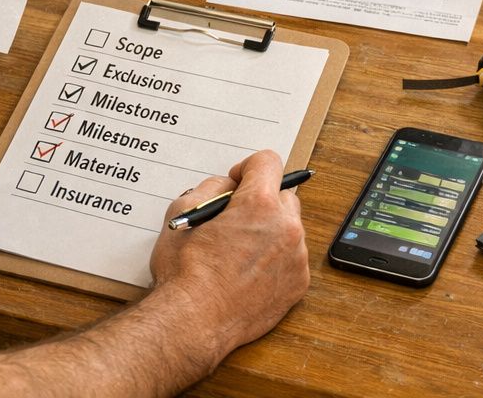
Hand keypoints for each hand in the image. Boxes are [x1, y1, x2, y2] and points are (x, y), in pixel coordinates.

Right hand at [149, 150, 308, 350]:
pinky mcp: (298, 284)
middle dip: (261, 201)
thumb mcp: (184, 210)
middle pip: (283, 195)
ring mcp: (296, 258)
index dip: (248, 167)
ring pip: (289, 229)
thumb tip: (229, 186)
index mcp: (259, 204)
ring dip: (270, 231)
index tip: (237, 182)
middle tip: (235, 219)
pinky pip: (291, 259)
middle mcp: (286, 227)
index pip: (268, 162)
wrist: (194, 320)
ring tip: (239, 251)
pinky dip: (275, 260)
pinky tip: (248, 273)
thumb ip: (211, 187)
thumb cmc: (185, 270)